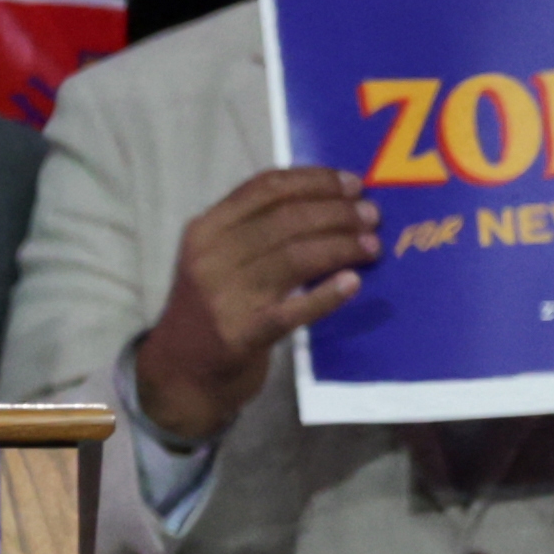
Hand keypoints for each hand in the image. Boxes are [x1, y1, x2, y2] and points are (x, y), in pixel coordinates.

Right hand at [132, 164, 377, 444]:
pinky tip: (352, 283)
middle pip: (285, 219)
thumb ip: (254, 231)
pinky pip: (292, 310)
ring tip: (372, 245)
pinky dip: (326, 295)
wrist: (180, 373)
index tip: (353, 184)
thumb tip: (328, 203)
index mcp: (206, 229)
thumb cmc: (210, 308)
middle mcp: (211, 256)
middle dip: (337, 212)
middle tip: (372, 216)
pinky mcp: (242, 334)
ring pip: (294, 257)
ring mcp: (225, 296)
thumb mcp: (217, 259)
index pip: (265, 188)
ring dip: (341, 246)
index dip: (314, 181)